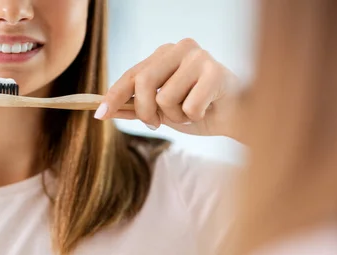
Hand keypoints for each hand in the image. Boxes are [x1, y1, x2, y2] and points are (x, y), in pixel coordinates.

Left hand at [94, 39, 240, 139]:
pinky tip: (206, 110)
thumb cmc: (199, 109)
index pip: (132, 74)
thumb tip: (102, 110)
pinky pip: (189, 107)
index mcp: (165, 54)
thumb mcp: (162, 110)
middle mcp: (180, 48)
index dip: (113, 96)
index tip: (99, 114)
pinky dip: (195, 118)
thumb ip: (135, 107)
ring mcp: (199, 57)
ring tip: (190, 114)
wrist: (237, 116)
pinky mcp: (216, 72)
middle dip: (146, 112)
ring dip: (176, 118)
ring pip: (166, 99)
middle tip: (156, 124)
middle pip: (144, 83)